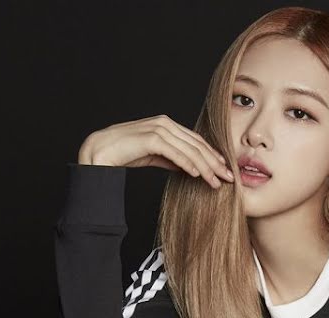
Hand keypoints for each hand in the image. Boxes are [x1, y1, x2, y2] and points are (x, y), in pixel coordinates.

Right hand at [76, 115, 236, 189]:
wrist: (100, 151)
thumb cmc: (124, 152)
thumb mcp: (153, 156)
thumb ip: (170, 158)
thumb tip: (188, 167)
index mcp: (166, 126)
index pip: (196, 141)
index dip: (212, 156)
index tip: (224, 170)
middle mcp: (164, 124)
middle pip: (196, 144)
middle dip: (215, 162)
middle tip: (229, 178)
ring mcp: (157, 129)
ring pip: (188, 149)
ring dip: (205, 167)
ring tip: (215, 182)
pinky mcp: (150, 138)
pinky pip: (173, 152)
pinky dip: (187, 163)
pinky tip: (197, 175)